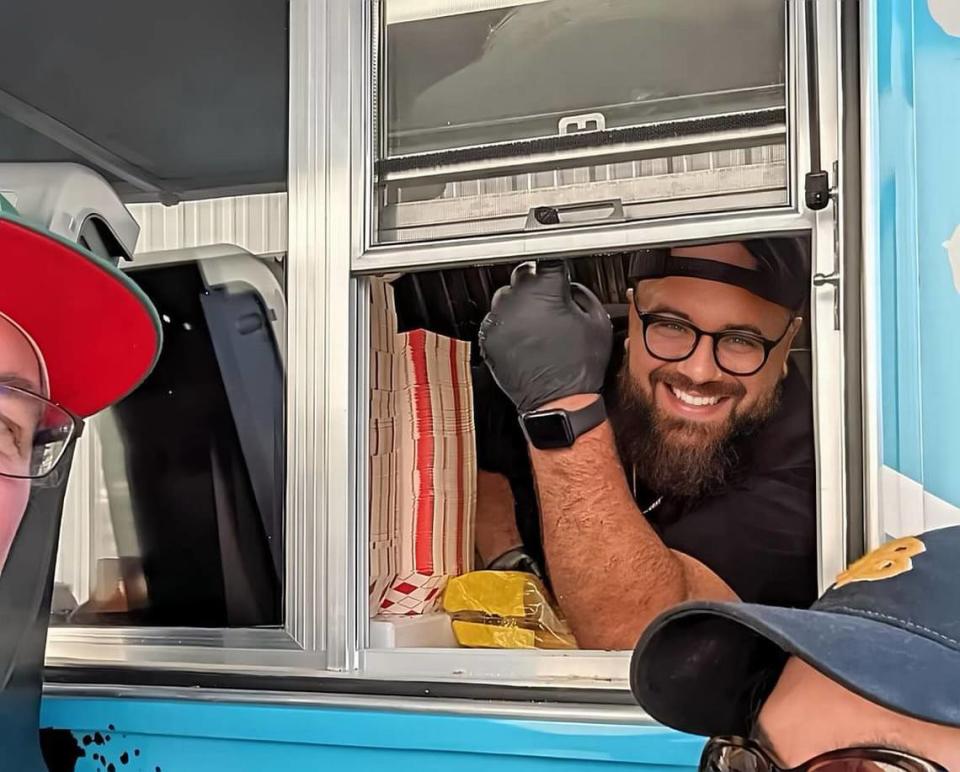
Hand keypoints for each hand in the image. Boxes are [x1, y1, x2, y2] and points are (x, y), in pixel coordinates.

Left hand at [478, 260, 612, 412]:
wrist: (559, 401)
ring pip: (506, 297)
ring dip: (519, 304)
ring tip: (537, 324)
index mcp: (546, 290)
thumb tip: (567, 286)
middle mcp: (518, 300)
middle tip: (549, 303)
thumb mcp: (597, 320)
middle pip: (522, 276)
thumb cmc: (579, 366)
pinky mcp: (489, 337)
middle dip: (536, 285)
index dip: (555, 269)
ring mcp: (500, 319)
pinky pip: (496, 320)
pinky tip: (525, 338)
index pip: (546, 262)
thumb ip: (580, 293)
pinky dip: (507, 324)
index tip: (558, 274)